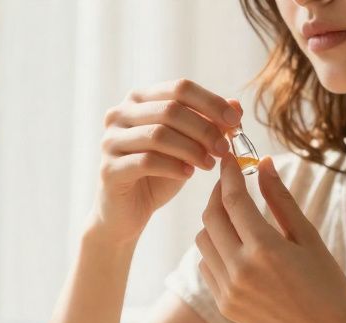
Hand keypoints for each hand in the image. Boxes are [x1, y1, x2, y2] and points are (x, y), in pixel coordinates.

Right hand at [89, 79, 240, 242]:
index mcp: (139, 100)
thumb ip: (208, 124)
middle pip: (170, 110)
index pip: (180, 88)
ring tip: (209, 164)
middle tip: (224, 149)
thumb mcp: (188, 146)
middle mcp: (119, 114)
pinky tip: (188, 174)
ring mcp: (110, 141)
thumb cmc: (159, 174)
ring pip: (158, 135)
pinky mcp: (108, 169)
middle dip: (204, 129)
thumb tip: (237, 106)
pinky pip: (146, 161)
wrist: (128, 212)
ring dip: (191, 149)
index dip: (211, 102)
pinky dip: (173, 167)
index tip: (235, 121)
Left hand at [194, 151, 345, 322]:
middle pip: (211, 217)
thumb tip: (262, 163)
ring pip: (203, 241)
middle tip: (230, 182)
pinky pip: (207, 266)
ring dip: (214, 222)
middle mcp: (240, 270)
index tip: (229, 156)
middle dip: (217, 194)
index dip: (229, 173)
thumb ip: (280, 199)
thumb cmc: (327, 283)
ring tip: (235, 214)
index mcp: (264, 249)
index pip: (233, 199)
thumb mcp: (307, 237)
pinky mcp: (224, 305)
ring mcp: (228, 290)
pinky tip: (235, 246)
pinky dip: (214, 249)